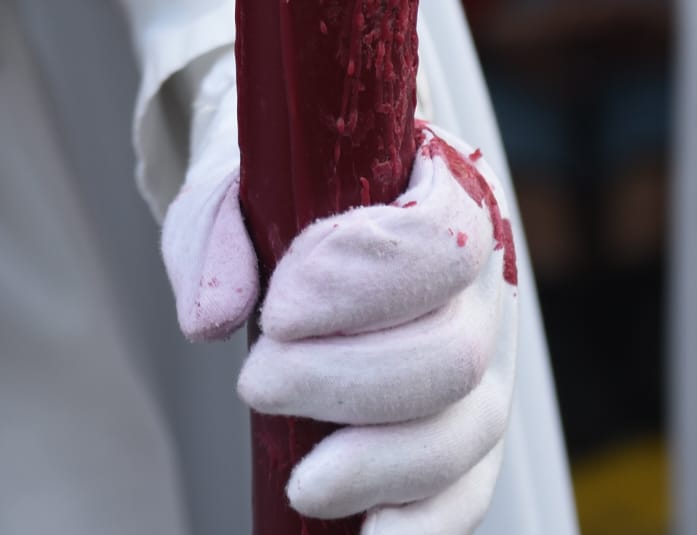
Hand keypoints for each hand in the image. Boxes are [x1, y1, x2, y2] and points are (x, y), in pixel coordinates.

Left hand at [162, 121, 515, 533]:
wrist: (294, 228)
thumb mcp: (228, 194)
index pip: (439, 238)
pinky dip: (421, 524)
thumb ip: (216, 237)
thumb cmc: (273, 204)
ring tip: (301, 480)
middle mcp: (479, 286)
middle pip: (452, 352)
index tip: (279, 311)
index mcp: (443, 194)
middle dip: (346, 382)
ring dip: (377, 462)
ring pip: (464, 429)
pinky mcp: (464, 437)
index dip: (363, 281)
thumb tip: (213, 317)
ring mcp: (483, 366)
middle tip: (257, 381)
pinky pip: (466, 493)